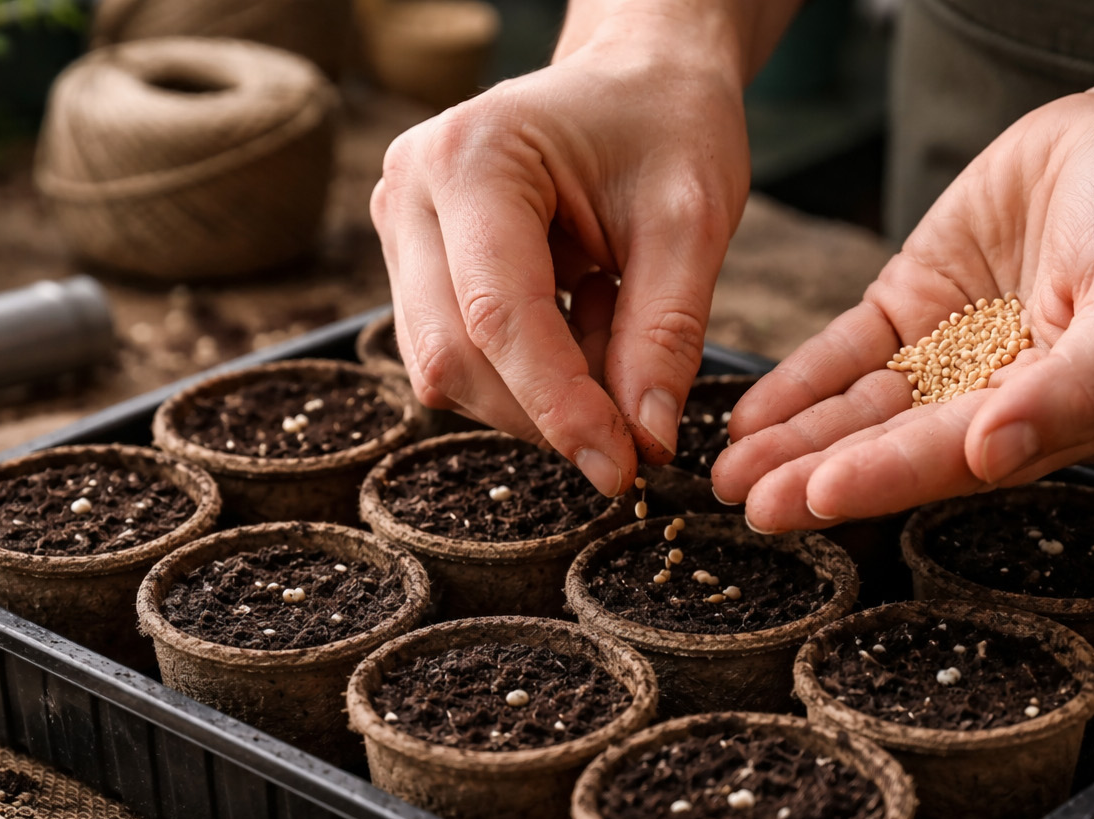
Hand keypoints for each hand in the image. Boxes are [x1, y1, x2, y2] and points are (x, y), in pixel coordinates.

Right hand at [370, 1, 789, 495]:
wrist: (639, 75)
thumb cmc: (669, 124)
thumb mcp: (693, 221)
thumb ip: (666, 334)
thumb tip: (643, 440)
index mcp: (473, 157)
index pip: (499, 316)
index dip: (559, 407)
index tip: (621, 466)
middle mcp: (411, 190)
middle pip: (452, 356)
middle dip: (544, 414)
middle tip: (633, 436)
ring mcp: (400, 227)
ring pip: (447, 369)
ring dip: (538, 394)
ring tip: (615, 325)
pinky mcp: (413, 262)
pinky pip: (456, 354)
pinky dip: (529, 371)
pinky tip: (584, 316)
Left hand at [713, 49, 1093, 530]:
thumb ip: (1078, 385)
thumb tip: (995, 453)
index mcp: (1055, 419)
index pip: (956, 460)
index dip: (887, 477)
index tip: (820, 495)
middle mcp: (991, 401)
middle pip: (893, 447)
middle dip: (818, 476)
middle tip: (750, 502)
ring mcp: (944, 356)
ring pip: (858, 409)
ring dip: (794, 441)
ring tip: (730, 471)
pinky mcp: (909, 308)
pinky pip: (843, 354)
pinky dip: (796, 384)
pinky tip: (751, 416)